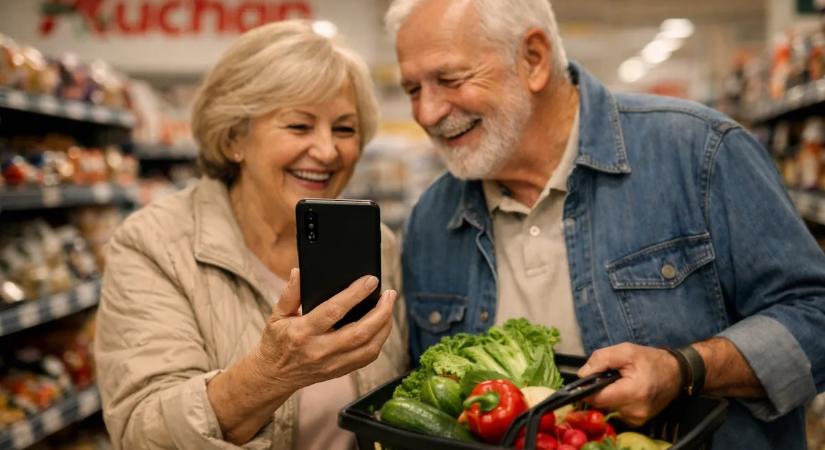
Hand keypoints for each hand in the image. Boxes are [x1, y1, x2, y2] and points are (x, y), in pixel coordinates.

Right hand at [253, 268, 396, 391]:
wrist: (273, 376)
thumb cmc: (277, 341)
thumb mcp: (277, 314)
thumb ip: (290, 293)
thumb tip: (300, 272)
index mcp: (302, 332)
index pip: (333, 311)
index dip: (355, 294)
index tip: (371, 280)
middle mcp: (319, 350)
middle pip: (360, 333)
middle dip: (381, 312)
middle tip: (390, 294)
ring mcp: (331, 364)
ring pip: (369, 348)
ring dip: (385, 326)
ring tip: (389, 307)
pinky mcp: (339, 371)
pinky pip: (367, 357)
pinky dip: (380, 341)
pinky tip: (382, 326)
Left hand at [577, 342, 680, 426]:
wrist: (675, 373)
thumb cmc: (651, 361)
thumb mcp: (625, 351)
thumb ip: (601, 359)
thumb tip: (583, 374)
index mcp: (633, 393)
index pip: (597, 398)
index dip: (588, 388)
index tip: (588, 379)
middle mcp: (635, 411)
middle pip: (600, 404)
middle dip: (600, 389)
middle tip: (609, 376)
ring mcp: (637, 419)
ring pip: (607, 408)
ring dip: (608, 395)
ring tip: (619, 382)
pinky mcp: (637, 422)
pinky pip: (616, 411)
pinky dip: (616, 401)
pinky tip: (624, 391)